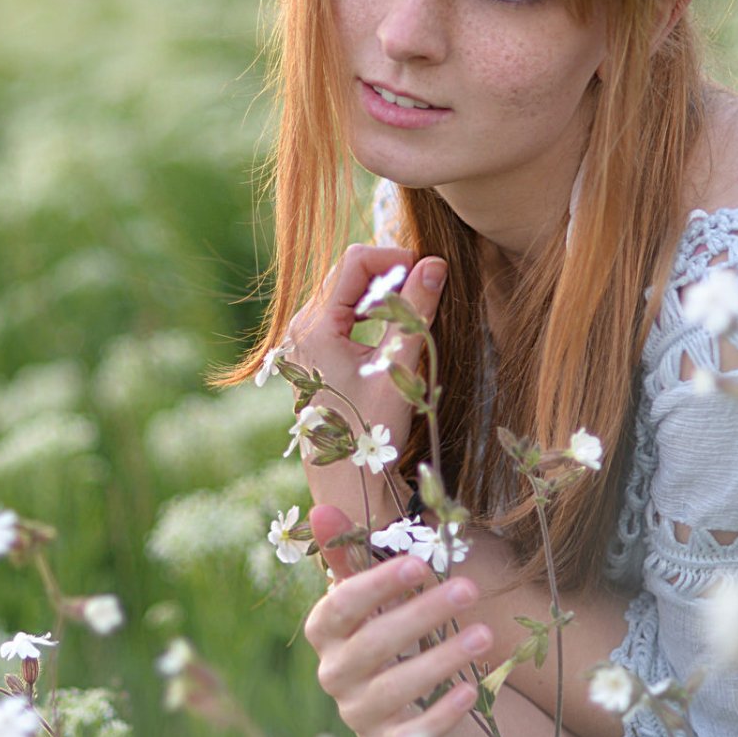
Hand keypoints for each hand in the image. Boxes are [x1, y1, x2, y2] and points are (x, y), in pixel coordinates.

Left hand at [284, 246, 445, 523]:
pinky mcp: (313, 351)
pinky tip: (391, 331)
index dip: (395, 257)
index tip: (429, 272)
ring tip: (412, 313)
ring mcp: (304, 338)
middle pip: (349, 272)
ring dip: (381, 293)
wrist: (344, 478)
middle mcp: (302, 326)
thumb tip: (435, 264)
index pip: (356, 260)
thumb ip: (415, 312)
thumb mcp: (398, 366)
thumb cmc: (370, 429)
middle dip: (390, 274)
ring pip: (346, 291)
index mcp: (315, 325)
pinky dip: (369, 311)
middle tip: (426, 292)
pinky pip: (342, 312)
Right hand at [303, 504, 490, 736]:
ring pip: (395, 687)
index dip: (377, 585)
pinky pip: (412, 732)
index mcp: (323, 631)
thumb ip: (347, 554)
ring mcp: (357, 713)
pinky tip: (470, 691)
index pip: (341, 606)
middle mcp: (333, 673)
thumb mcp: (371, 595)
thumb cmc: (387, 634)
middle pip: (373, 643)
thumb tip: (320, 507)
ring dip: (442, 659)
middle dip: (422, 614)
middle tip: (469, 589)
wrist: (400, 706)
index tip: (420, 564)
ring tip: (484, 635)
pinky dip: (441, 713)